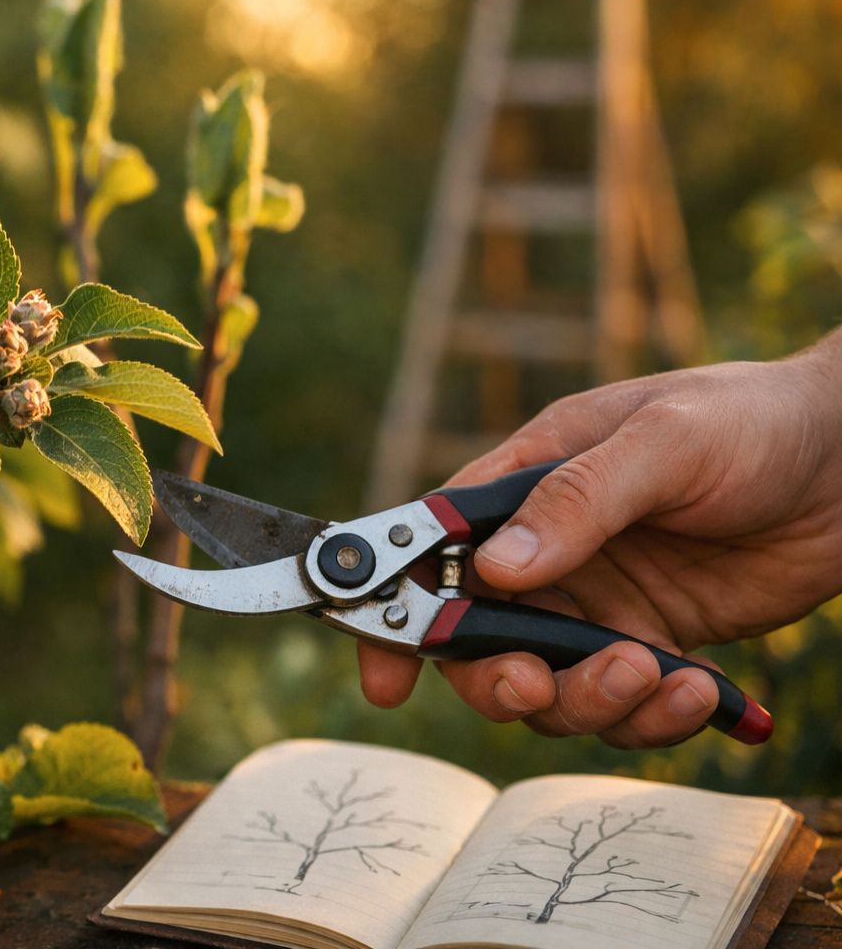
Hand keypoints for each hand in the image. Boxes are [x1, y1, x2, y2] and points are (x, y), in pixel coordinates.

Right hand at [359, 336, 841, 746]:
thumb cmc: (752, 421)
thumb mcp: (664, 441)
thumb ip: (578, 500)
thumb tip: (497, 570)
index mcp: (521, 485)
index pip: (429, 549)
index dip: (392, 611)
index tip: (386, 676)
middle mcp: (546, 553)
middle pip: (476, 641)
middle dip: (498, 679)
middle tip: (538, 687)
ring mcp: (597, 604)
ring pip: (549, 687)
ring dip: (588, 701)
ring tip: (655, 674)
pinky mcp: (651, 643)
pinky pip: (624, 705)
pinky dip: (652, 716)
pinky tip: (703, 694)